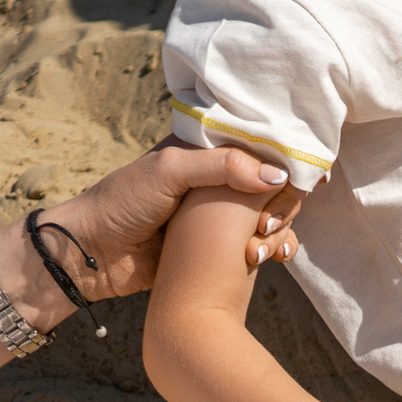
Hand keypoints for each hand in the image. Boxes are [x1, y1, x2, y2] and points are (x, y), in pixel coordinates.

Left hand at [42, 141, 305, 297]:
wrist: (92, 254)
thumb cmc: (122, 202)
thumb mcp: (169, 171)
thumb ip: (223, 166)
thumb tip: (279, 176)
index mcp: (207, 148)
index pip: (262, 143)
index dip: (289, 156)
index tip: (308, 175)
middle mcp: (220, 177)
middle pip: (277, 181)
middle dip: (284, 202)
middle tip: (266, 223)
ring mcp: (224, 212)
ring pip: (275, 213)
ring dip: (280, 230)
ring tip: (259, 246)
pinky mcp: (224, 244)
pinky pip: (263, 242)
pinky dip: (277, 248)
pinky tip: (276, 258)